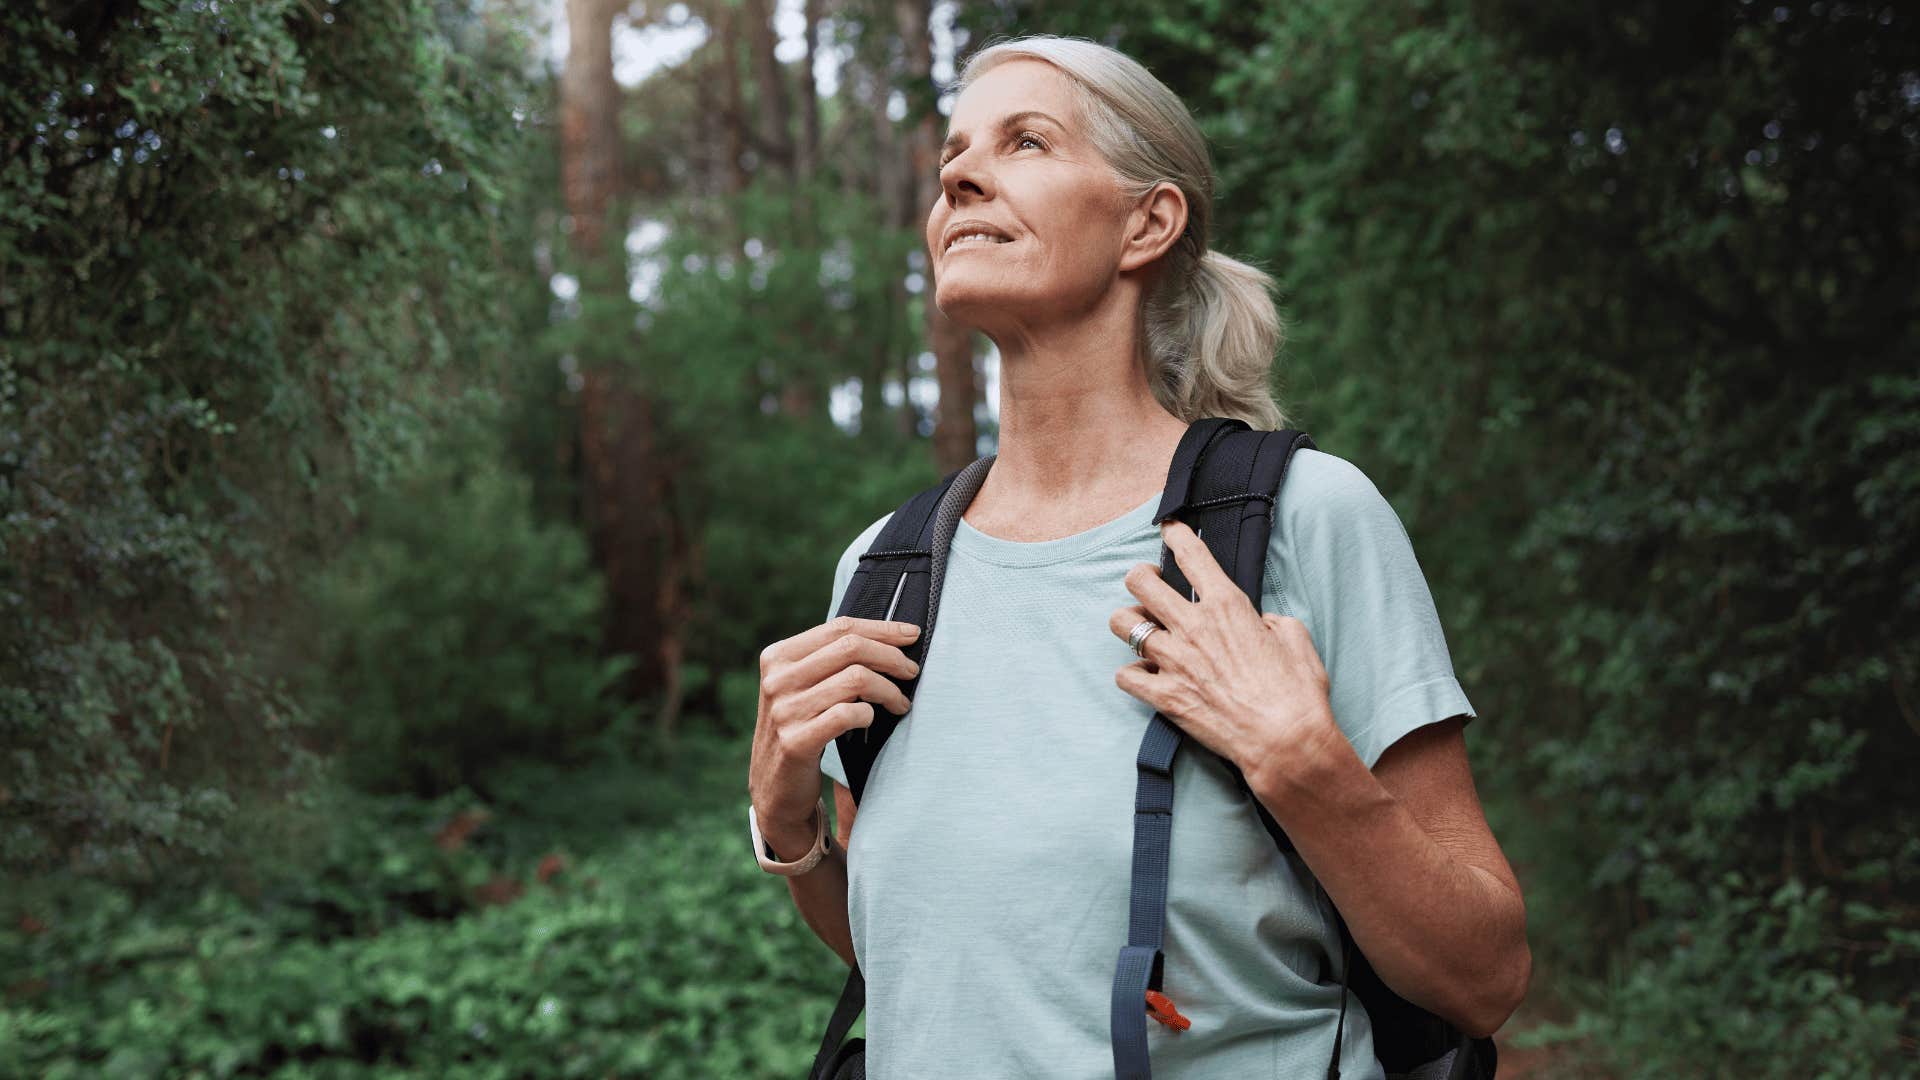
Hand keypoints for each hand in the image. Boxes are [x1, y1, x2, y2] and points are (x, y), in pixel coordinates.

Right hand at [749, 616, 921, 834]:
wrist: (774, 787)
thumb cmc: (802, 728)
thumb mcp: (802, 687)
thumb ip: (829, 660)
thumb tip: (889, 636)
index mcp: (778, 657)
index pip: (839, 628)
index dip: (882, 629)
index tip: (912, 635)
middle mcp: (777, 680)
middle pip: (850, 648)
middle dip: (891, 657)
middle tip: (911, 671)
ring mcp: (784, 711)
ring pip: (856, 679)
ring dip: (889, 690)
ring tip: (901, 703)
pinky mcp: (795, 742)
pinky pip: (848, 715)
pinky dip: (869, 714)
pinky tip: (873, 720)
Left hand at [1109, 519, 1337, 779]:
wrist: (1286, 742)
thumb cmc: (1297, 693)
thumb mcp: (1295, 637)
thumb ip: (1269, 619)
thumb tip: (1256, 621)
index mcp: (1227, 605)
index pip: (1190, 554)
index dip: (1175, 534)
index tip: (1169, 529)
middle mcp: (1193, 626)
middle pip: (1140, 581)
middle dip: (1141, 577)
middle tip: (1149, 584)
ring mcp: (1174, 660)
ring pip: (1123, 624)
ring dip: (1130, 623)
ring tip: (1142, 630)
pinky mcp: (1164, 695)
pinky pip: (1125, 675)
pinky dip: (1131, 674)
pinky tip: (1145, 675)